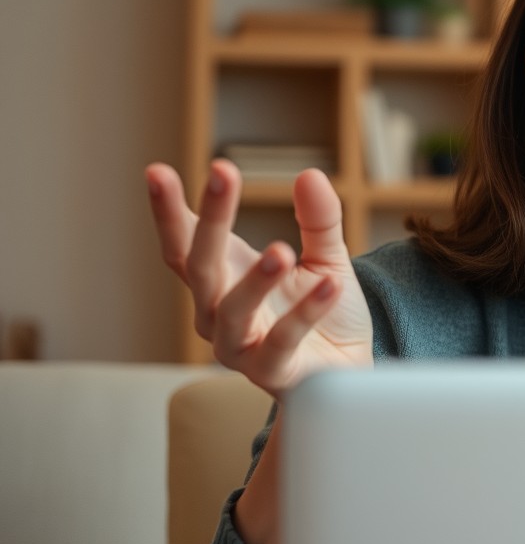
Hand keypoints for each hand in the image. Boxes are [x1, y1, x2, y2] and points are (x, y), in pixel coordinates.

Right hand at [146, 160, 372, 395]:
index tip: (156, 170)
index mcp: (224, 275)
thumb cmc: (327, 313)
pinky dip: (306, 311)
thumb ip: (319, 220)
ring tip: (281, 249)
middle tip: (222, 173)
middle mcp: (217, 311)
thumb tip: (309, 174)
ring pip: (232, 310)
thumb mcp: (327, 258)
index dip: (167, 209)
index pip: (184, 240)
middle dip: (209, 219)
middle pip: (200, 265)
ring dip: (255, 279)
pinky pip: (283, 341)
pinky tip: (332, 285)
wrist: (349, 369)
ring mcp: (239, 346)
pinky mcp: (272, 372)